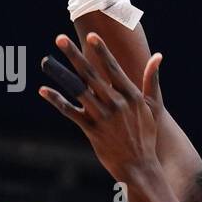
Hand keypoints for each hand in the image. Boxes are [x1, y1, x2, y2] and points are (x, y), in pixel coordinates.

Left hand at [39, 32, 160, 181]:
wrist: (140, 166)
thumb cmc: (146, 134)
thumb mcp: (152, 106)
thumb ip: (151, 80)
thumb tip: (157, 56)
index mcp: (130, 95)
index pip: (113, 68)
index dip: (101, 51)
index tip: (91, 36)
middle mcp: (115, 103)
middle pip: (91, 74)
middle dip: (75, 55)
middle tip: (60, 38)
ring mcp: (102, 117)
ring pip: (77, 90)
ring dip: (60, 74)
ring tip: (45, 61)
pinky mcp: (91, 130)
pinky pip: (70, 112)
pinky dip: (57, 101)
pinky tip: (44, 90)